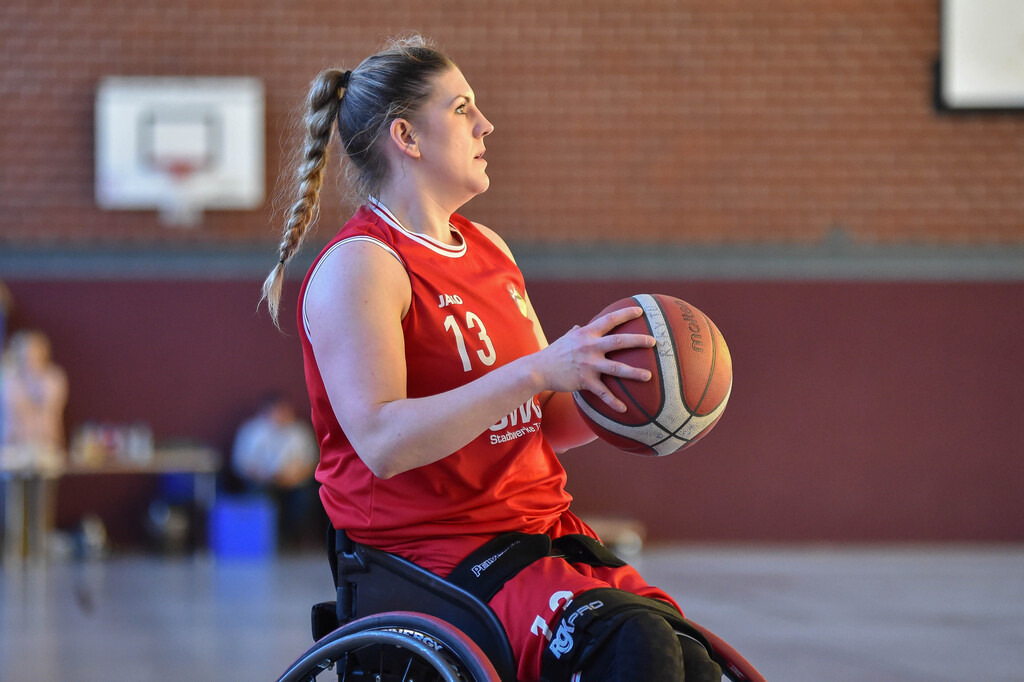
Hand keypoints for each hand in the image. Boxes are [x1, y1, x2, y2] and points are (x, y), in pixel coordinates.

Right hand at [535, 306, 654, 412]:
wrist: (538, 369)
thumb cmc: (554, 352)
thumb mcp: (566, 337)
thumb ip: (576, 331)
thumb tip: (580, 325)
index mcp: (586, 333)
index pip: (609, 320)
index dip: (625, 314)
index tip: (640, 311)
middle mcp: (589, 346)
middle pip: (618, 341)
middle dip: (638, 341)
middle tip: (654, 342)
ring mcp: (588, 364)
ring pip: (616, 368)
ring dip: (634, 372)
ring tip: (649, 376)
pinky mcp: (584, 381)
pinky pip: (602, 393)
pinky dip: (613, 402)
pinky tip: (624, 408)